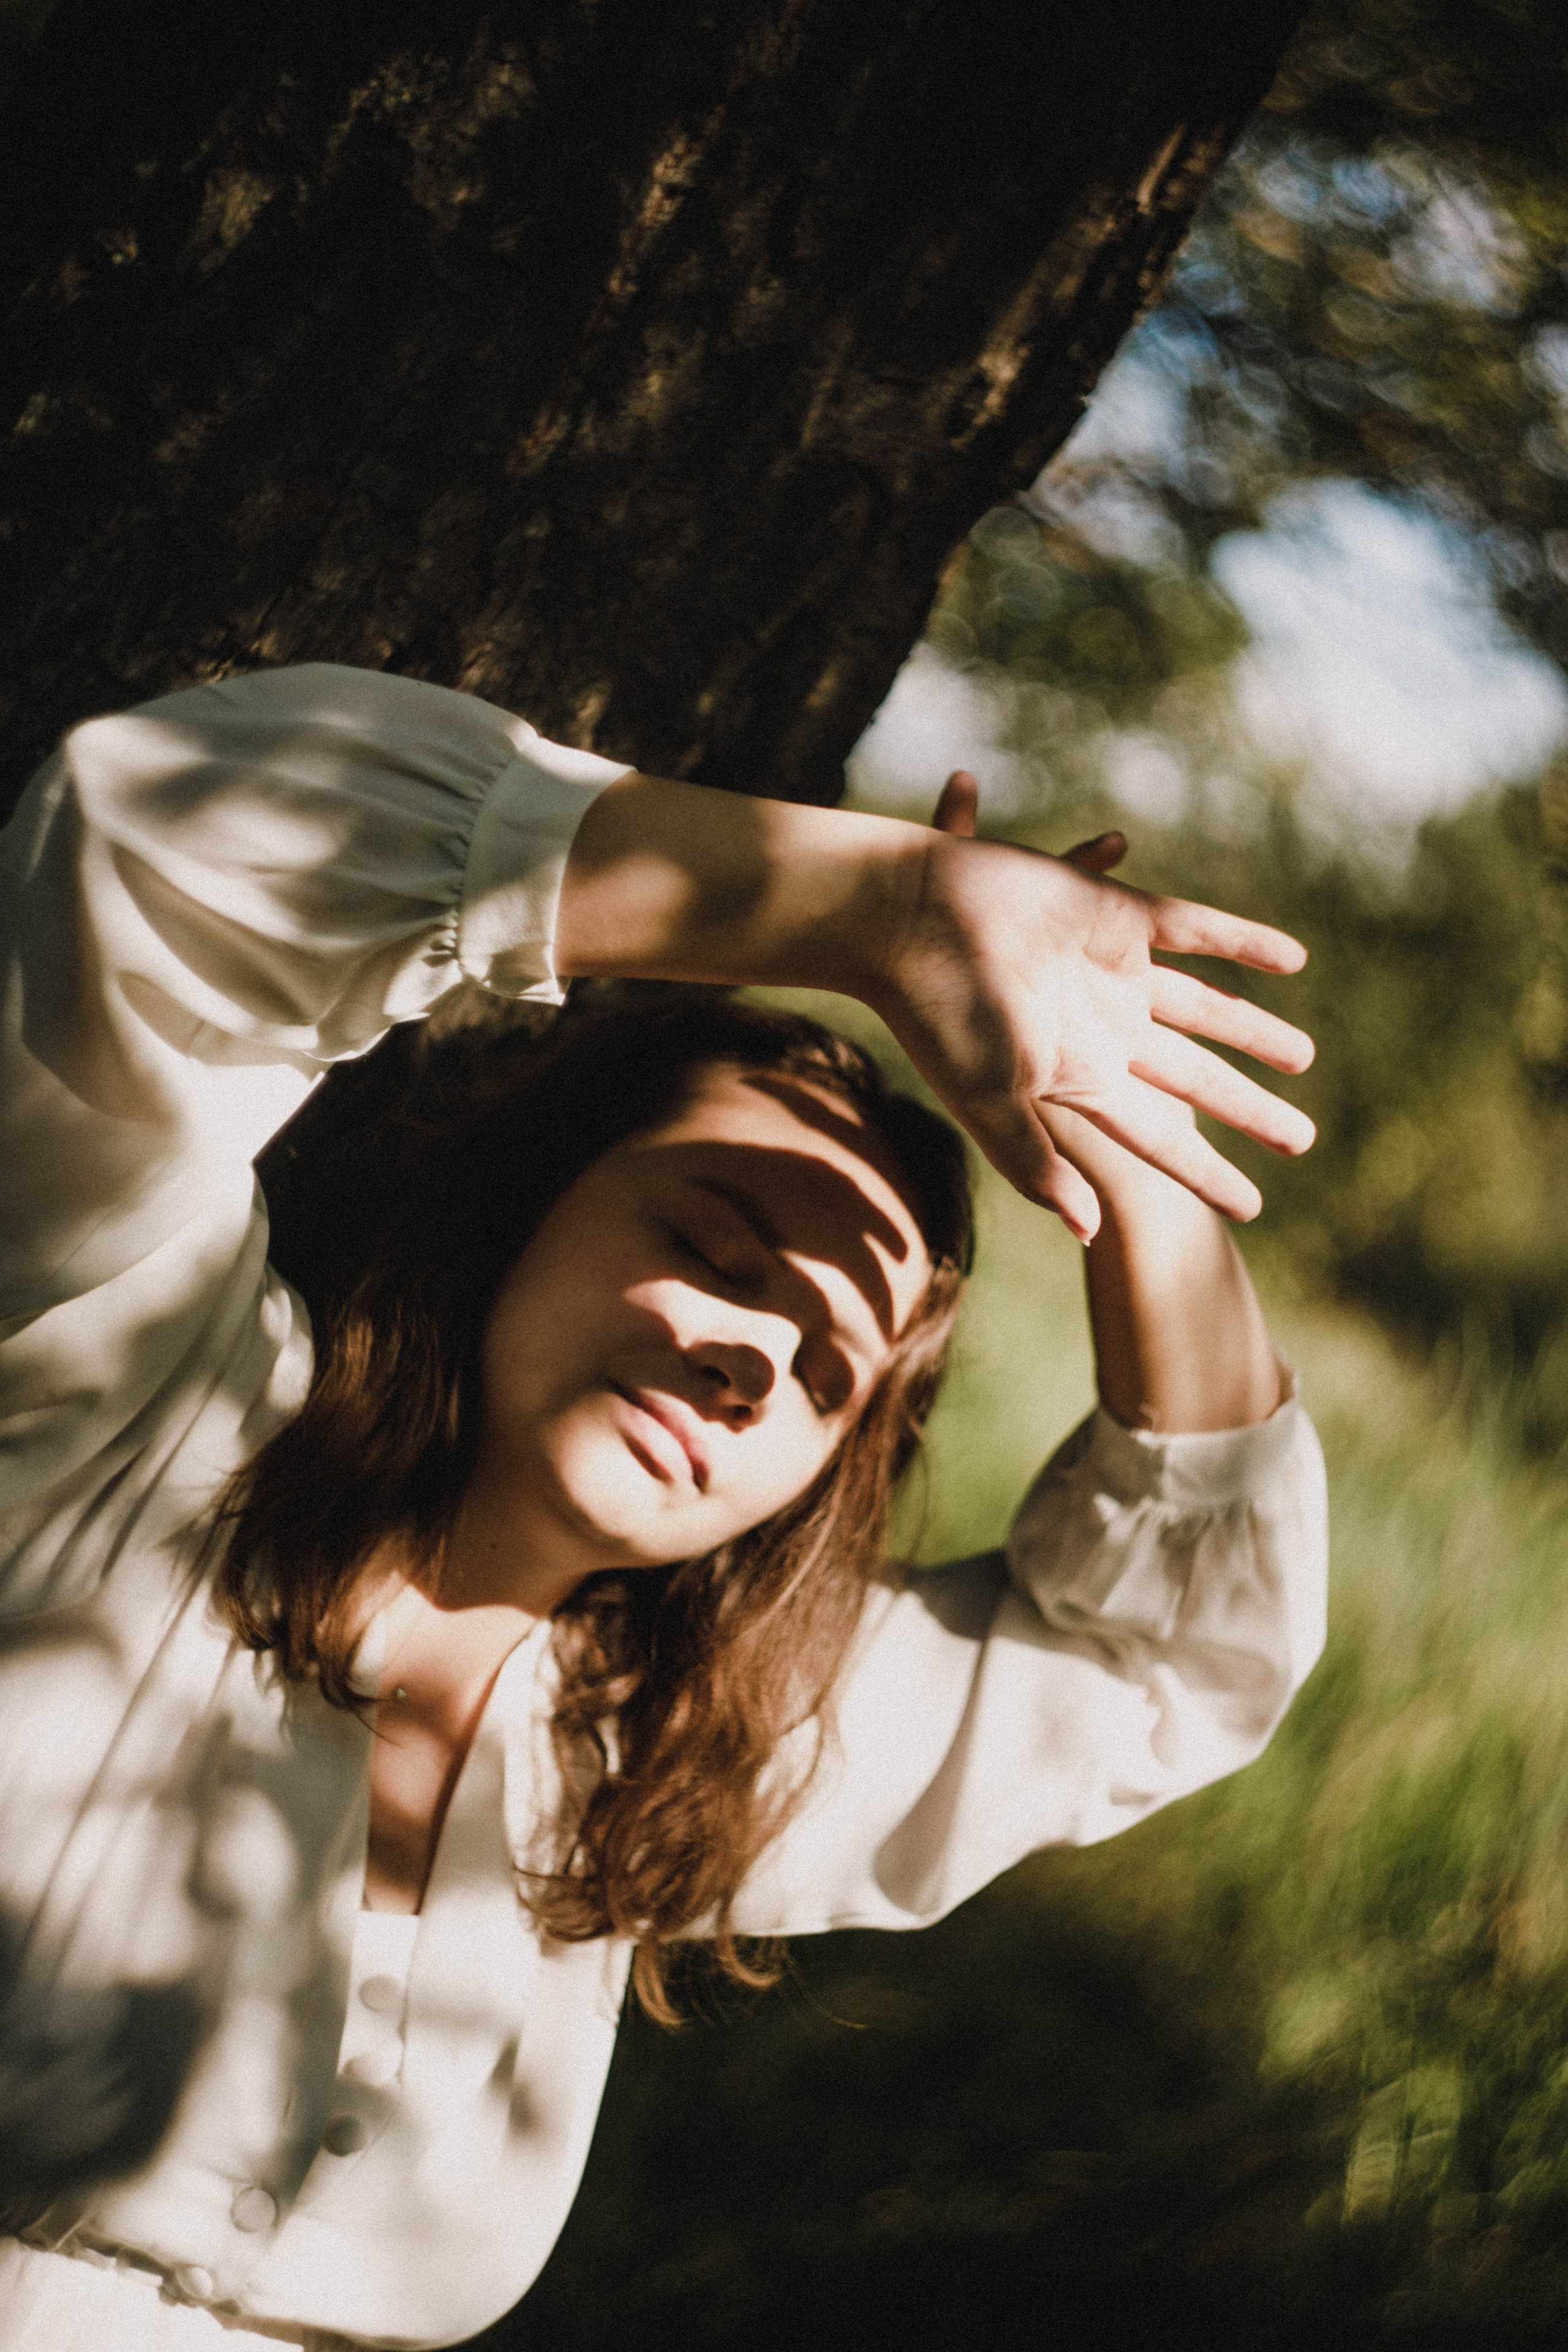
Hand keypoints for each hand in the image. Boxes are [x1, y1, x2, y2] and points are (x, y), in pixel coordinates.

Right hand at [863, 770, 1312, 1241]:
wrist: (905, 919)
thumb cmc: (938, 1016)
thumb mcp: (989, 1102)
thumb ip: (1035, 1165)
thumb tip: (1091, 1233)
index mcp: (1078, 1081)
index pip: (1159, 1140)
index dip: (1206, 1173)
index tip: (1253, 1208)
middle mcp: (1102, 1030)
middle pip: (1194, 1081)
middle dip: (1246, 1109)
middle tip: (1301, 1139)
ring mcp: (1112, 972)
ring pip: (1205, 1009)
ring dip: (1254, 1029)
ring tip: (1302, 1057)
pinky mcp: (1114, 913)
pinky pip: (1196, 929)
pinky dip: (1243, 943)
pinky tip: (1292, 959)